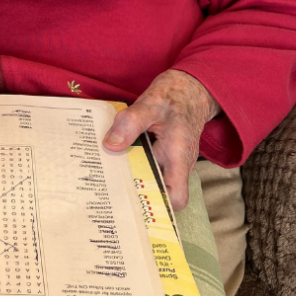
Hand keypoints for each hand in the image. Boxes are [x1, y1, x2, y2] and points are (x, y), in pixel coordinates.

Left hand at [102, 69, 219, 209]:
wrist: (189, 88)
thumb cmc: (174, 97)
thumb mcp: (150, 104)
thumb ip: (131, 123)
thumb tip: (111, 145)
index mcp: (178, 156)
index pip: (177, 197)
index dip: (160, 206)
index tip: (135, 203)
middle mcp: (177, 164)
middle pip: (159, 193)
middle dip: (136, 195)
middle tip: (109, 192)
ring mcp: (170, 161)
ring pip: (151, 180)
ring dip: (132, 180)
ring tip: (106, 178)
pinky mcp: (162, 155)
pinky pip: (148, 167)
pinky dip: (133, 165)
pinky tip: (115, 159)